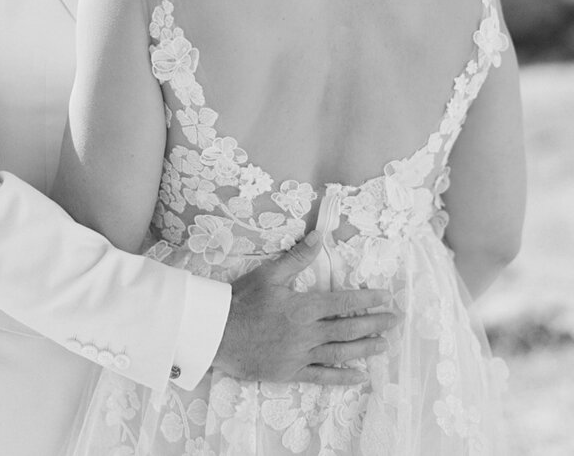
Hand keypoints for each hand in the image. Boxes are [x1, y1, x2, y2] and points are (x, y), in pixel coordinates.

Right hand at [213, 232, 396, 385]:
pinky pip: (323, 377)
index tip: (386, 298)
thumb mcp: (269, 274)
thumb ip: (297, 257)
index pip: (344, 302)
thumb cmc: (242, 301)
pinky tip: (359, 377)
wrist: (218, 334)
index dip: (367, 300)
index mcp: (304, 307)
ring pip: (341, 353)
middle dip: (375, 324)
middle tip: (395, 321)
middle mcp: (307, 333)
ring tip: (384, 346)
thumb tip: (319, 236)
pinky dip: (343, 377)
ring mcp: (301, 355)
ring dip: (365, 349)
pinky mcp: (292, 372)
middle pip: (349, 329)